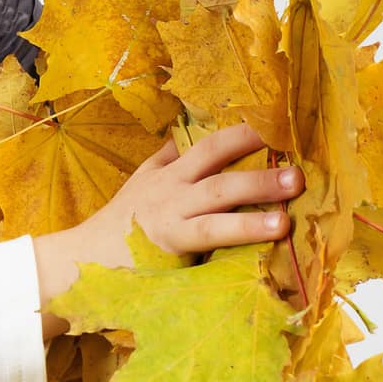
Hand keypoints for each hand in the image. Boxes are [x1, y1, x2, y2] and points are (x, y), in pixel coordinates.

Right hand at [85, 121, 300, 266]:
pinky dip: (245, 230)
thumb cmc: (119, 224)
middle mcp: (172, 188)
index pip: (208, 144)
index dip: (241, 132)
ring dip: (259, 194)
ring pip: (220, 197)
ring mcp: (172, 214)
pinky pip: (213, 233)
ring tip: (294, 193)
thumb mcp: (141, 183)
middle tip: (298, 163)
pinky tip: (273, 232)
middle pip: (218, 165)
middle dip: (259, 162)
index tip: (275, 123)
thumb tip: (188, 130)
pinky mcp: (173, 243)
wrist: (84, 258)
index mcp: (168, 173)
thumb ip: (166, 159)